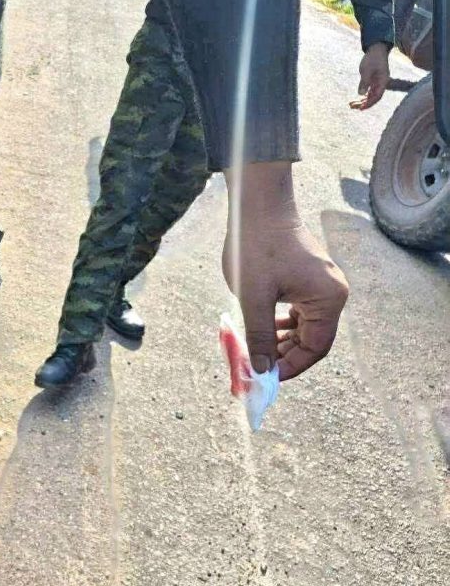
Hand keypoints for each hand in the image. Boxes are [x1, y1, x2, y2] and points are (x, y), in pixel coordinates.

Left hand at [223, 162, 348, 380]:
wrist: (258, 206)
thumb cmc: (257, 247)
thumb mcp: (254, 298)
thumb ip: (259, 336)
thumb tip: (261, 370)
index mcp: (328, 300)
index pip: (315, 348)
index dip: (291, 367)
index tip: (265, 379)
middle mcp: (333, 293)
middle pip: (312, 340)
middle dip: (284, 356)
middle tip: (256, 368)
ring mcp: (322, 285)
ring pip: (305, 327)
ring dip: (281, 342)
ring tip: (255, 352)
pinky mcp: (309, 278)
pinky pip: (300, 312)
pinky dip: (282, 325)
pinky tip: (263, 330)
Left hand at [350, 43, 390, 110]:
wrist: (376, 50)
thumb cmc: (372, 59)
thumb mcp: (367, 70)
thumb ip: (364, 82)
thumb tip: (361, 94)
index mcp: (383, 81)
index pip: (377, 96)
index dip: (369, 103)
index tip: (361, 108)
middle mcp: (381, 84)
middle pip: (373, 98)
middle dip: (363, 104)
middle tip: (352, 106)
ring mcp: (377, 83)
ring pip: (370, 95)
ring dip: (362, 101)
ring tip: (351, 105)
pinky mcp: (373, 81)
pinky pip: (368, 91)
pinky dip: (362, 96)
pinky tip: (356, 99)